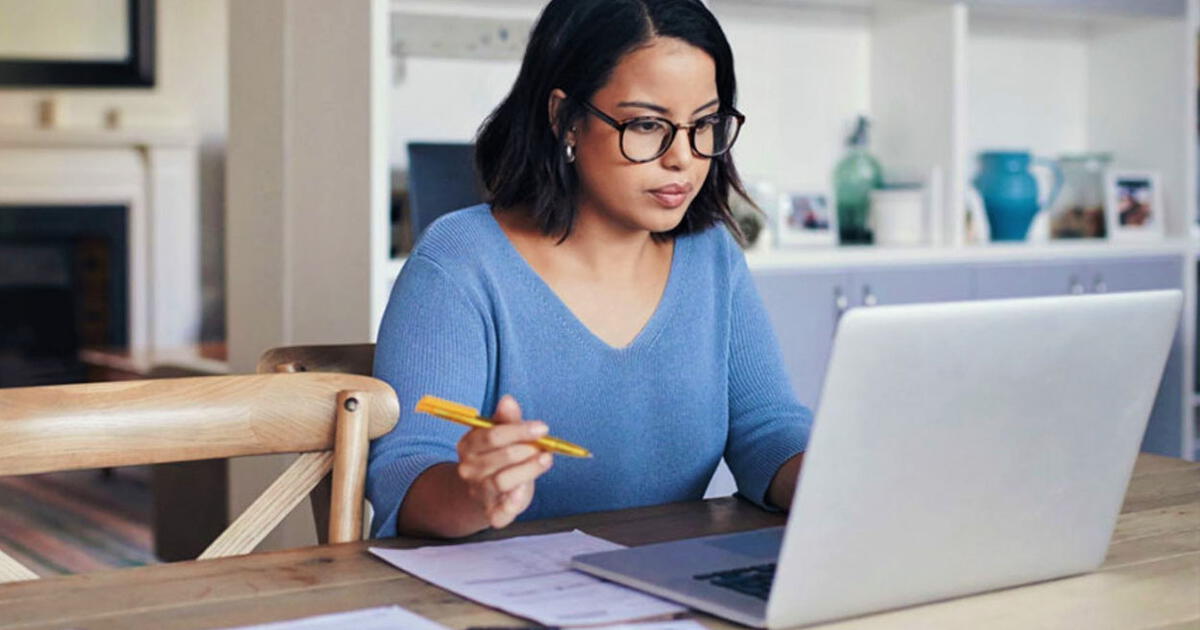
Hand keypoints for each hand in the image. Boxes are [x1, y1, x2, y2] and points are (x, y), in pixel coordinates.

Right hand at [455, 394, 553, 527]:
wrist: (484, 491)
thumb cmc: (498, 457)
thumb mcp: (502, 435)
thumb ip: (507, 419)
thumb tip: (508, 400)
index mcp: (468, 445)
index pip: (492, 436)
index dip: (520, 430)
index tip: (543, 428)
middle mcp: (469, 469)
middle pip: (502, 457)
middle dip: (528, 449)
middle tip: (545, 447)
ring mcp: (478, 491)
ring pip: (504, 481)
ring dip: (529, 470)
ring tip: (545, 460)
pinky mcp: (490, 512)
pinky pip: (499, 512)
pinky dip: (510, 505)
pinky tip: (521, 495)